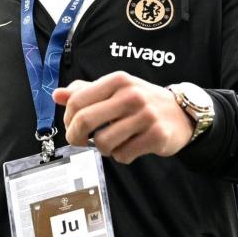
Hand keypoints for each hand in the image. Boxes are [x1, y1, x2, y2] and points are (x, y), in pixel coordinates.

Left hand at [52, 71, 192, 163]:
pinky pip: (123, 155)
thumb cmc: (141, 102)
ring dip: (104, 149)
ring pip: (103, 142)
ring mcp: (145, 115)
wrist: (181, 113)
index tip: (71, 127)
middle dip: (76, 137)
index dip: (68, 119)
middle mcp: (131, 94)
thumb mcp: (115, 90)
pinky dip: (122, 156)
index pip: (77, 100)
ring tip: (114, 142)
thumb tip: (56, 95)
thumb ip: (85, 92)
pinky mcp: (156, 135)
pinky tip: (131, 147)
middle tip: (80, 142)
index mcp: (117, 80)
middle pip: (85, 121)